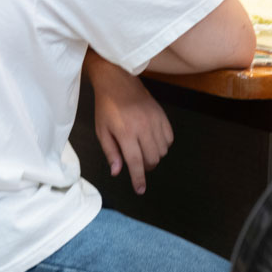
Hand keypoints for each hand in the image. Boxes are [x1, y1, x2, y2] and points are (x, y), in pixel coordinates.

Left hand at [91, 71, 172, 194]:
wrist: (117, 81)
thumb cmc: (106, 108)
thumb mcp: (102, 131)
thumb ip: (111, 153)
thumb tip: (117, 172)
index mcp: (125, 133)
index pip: (135, 163)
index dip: (138, 179)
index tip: (140, 190)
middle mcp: (143, 128)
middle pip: (152, 159)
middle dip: (146, 167)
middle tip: (137, 162)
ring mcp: (155, 120)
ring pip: (162, 151)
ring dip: (154, 156)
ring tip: (143, 149)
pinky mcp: (162, 115)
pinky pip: (169, 138)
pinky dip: (163, 144)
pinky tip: (152, 140)